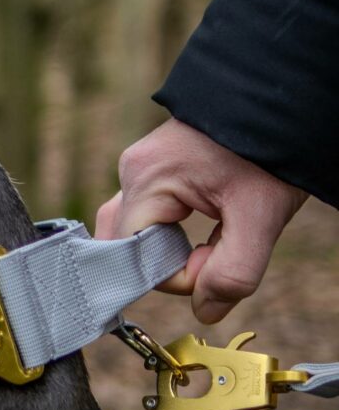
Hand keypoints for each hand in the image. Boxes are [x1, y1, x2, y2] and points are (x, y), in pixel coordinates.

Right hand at [96, 118, 306, 323]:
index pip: (138, 259)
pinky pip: (145, 215)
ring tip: (213, 227)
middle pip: (125, 247)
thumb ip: (234, 273)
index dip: (180, 273)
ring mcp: (136, 168)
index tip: (219, 254)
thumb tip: (205, 312)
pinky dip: (170, 230)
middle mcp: (130, 173)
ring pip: (133, 234)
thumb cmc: (272, 151)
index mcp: (147, 181)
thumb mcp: (262, 217)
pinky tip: (202, 216)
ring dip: (169, 246)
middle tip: (215, 246)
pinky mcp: (149, 167)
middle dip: (168, 261)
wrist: (283, 97)